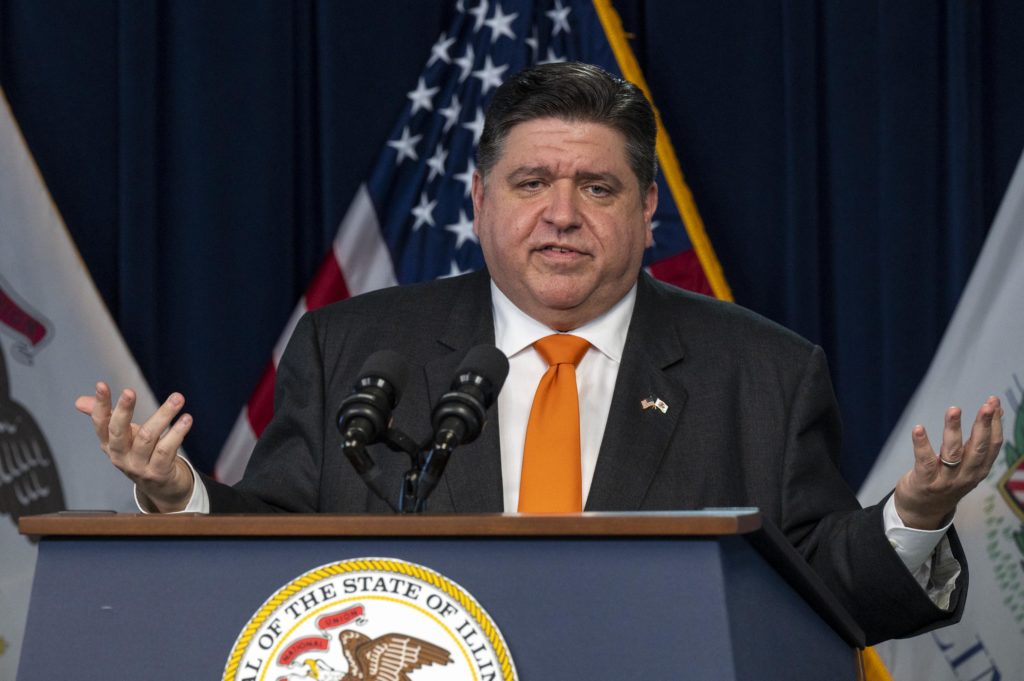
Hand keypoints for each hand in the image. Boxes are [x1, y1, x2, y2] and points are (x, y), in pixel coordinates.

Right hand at [75, 382, 194, 512]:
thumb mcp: (124, 437)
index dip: (99, 405)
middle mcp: (121, 456)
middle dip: (123, 411)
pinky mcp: (158, 473)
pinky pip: (167, 450)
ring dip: (163, 415)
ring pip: (148, 437)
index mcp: (109, 445)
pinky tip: (187, 418)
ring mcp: (139, 466)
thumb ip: (106, 418)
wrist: (161, 487)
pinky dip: (178, 432)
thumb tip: (79, 401)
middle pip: (118, 431)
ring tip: (177, 398)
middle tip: (129, 391)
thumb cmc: (142, 455)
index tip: (101, 385)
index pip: (101, 423)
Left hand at [894, 396, 1002, 528]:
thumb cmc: (946, 479)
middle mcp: (966, 476)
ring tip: (954, 409)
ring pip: (953, 453)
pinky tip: (919, 428)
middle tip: (987, 404)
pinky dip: (922, 443)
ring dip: (953, 429)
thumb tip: (995, 411)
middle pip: (978, 448)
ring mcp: (946, 480)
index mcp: (979, 470)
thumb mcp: (967, 463)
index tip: (994, 402)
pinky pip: (925, 461)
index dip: (995, 423)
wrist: (923, 510)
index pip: (993, 446)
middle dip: (983, 425)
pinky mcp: (925, 482)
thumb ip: (978, 441)